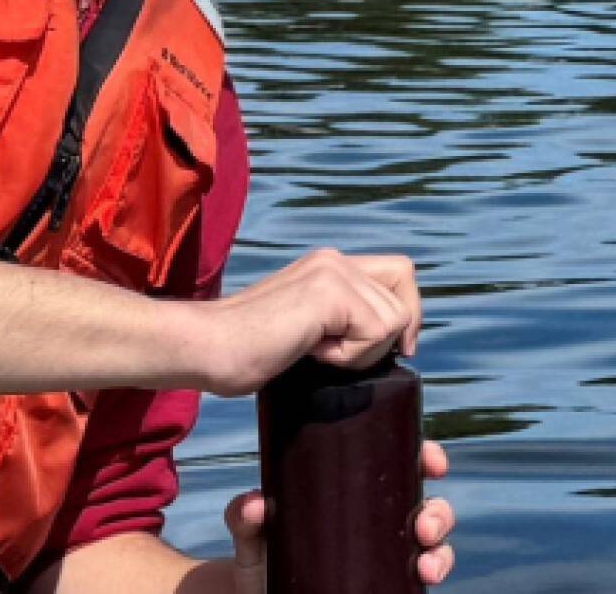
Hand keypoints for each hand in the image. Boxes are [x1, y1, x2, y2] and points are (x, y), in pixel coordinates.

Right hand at [201, 249, 420, 396]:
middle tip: (350, 354)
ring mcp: (330, 270)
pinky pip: (376, 333)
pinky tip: (311, 352)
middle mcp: (333, 259)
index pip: (398, 273)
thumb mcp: (307, 327)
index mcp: (328, 265)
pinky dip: (350, 356)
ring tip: (316, 351)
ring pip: (395, 318)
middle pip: (405, 288)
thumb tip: (394, 341)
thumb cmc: (248, 351)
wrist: (209, 347)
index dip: (406, 312)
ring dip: (363, 351)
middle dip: (393, 332)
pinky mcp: (328, 291)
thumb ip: (340, 319)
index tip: (392, 351)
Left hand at [224, 441, 454, 592]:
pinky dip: (434, 572)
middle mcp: (375, 515)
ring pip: (434, 543)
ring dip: (441, 550)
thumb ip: (245, 516)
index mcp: (351, 486)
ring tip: (425, 564)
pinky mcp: (388, 582)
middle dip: (438, 512)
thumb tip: (257, 504)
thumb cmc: (261, 551)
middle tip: (423, 526)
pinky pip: (423, 575)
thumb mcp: (251, 531)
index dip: (424, 455)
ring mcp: (384, 550)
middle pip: (426, 503)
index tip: (432, 461)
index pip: (397, 460)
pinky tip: (424, 579)